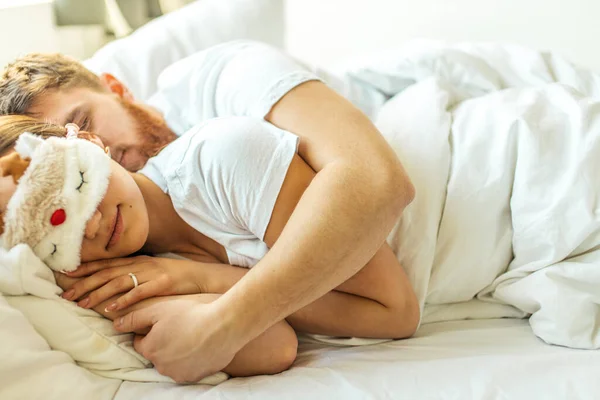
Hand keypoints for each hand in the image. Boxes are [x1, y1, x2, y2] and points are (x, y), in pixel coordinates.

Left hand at [60, 256, 204, 311]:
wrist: (202, 276)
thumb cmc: (176, 277)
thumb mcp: (152, 271)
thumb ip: (134, 275)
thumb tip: (113, 285)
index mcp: (137, 260)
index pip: (106, 263)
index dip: (85, 268)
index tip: (65, 275)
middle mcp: (141, 264)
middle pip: (107, 272)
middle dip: (85, 283)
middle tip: (67, 295)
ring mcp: (152, 273)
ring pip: (119, 281)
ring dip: (100, 293)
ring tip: (84, 304)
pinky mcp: (163, 282)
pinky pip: (140, 291)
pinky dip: (124, 300)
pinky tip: (112, 308)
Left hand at [115, 294, 244, 382]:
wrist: (223, 326)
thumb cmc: (190, 314)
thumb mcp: (159, 309)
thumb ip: (134, 318)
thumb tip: (115, 323)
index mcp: (150, 349)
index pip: (141, 343)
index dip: (151, 331)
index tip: (164, 323)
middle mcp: (161, 366)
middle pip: (157, 354)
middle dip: (164, 343)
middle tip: (180, 327)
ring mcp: (179, 374)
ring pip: (173, 363)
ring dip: (177, 352)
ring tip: (192, 336)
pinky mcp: (196, 376)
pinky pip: (189, 368)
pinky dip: (192, 359)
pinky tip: (201, 346)